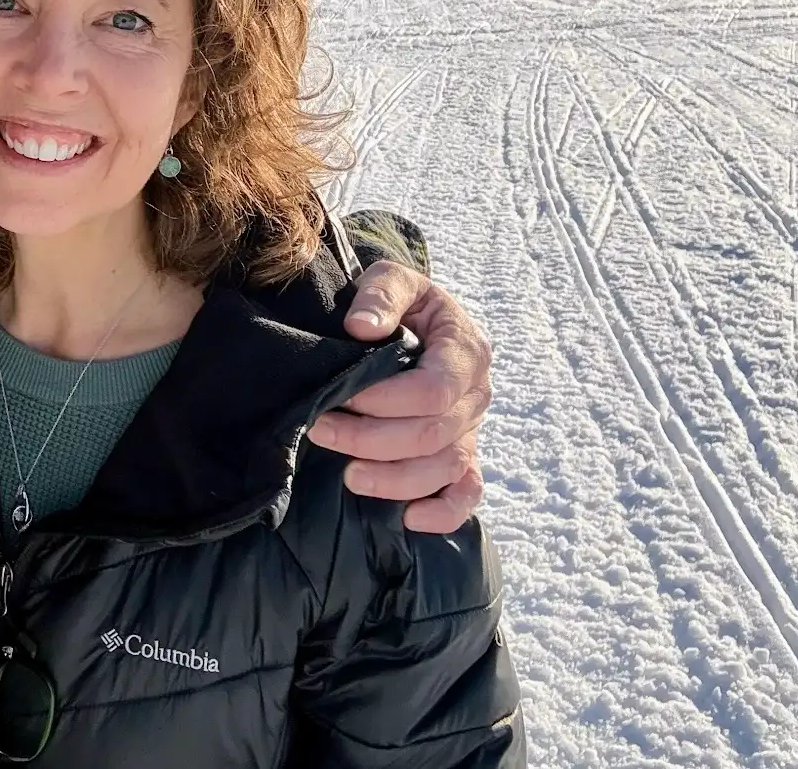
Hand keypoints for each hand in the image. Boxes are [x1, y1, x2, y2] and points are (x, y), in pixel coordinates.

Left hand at [307, 259, 492, 533]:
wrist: (412, 316)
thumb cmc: (399, 300)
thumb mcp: (392, 279)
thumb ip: (380, 295)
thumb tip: (361, 327)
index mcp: (465, 350)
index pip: (433, 390)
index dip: (385, 400)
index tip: (340, 396)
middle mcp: (476, 394)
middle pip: (432, 433)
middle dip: (372, 438)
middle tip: (321, 430)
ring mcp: (472, 428)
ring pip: (444, 468)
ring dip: (394, 478)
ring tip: (348, 475)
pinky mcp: (462, 454)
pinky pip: (467, 493)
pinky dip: (443, 512)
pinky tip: (408, 518)